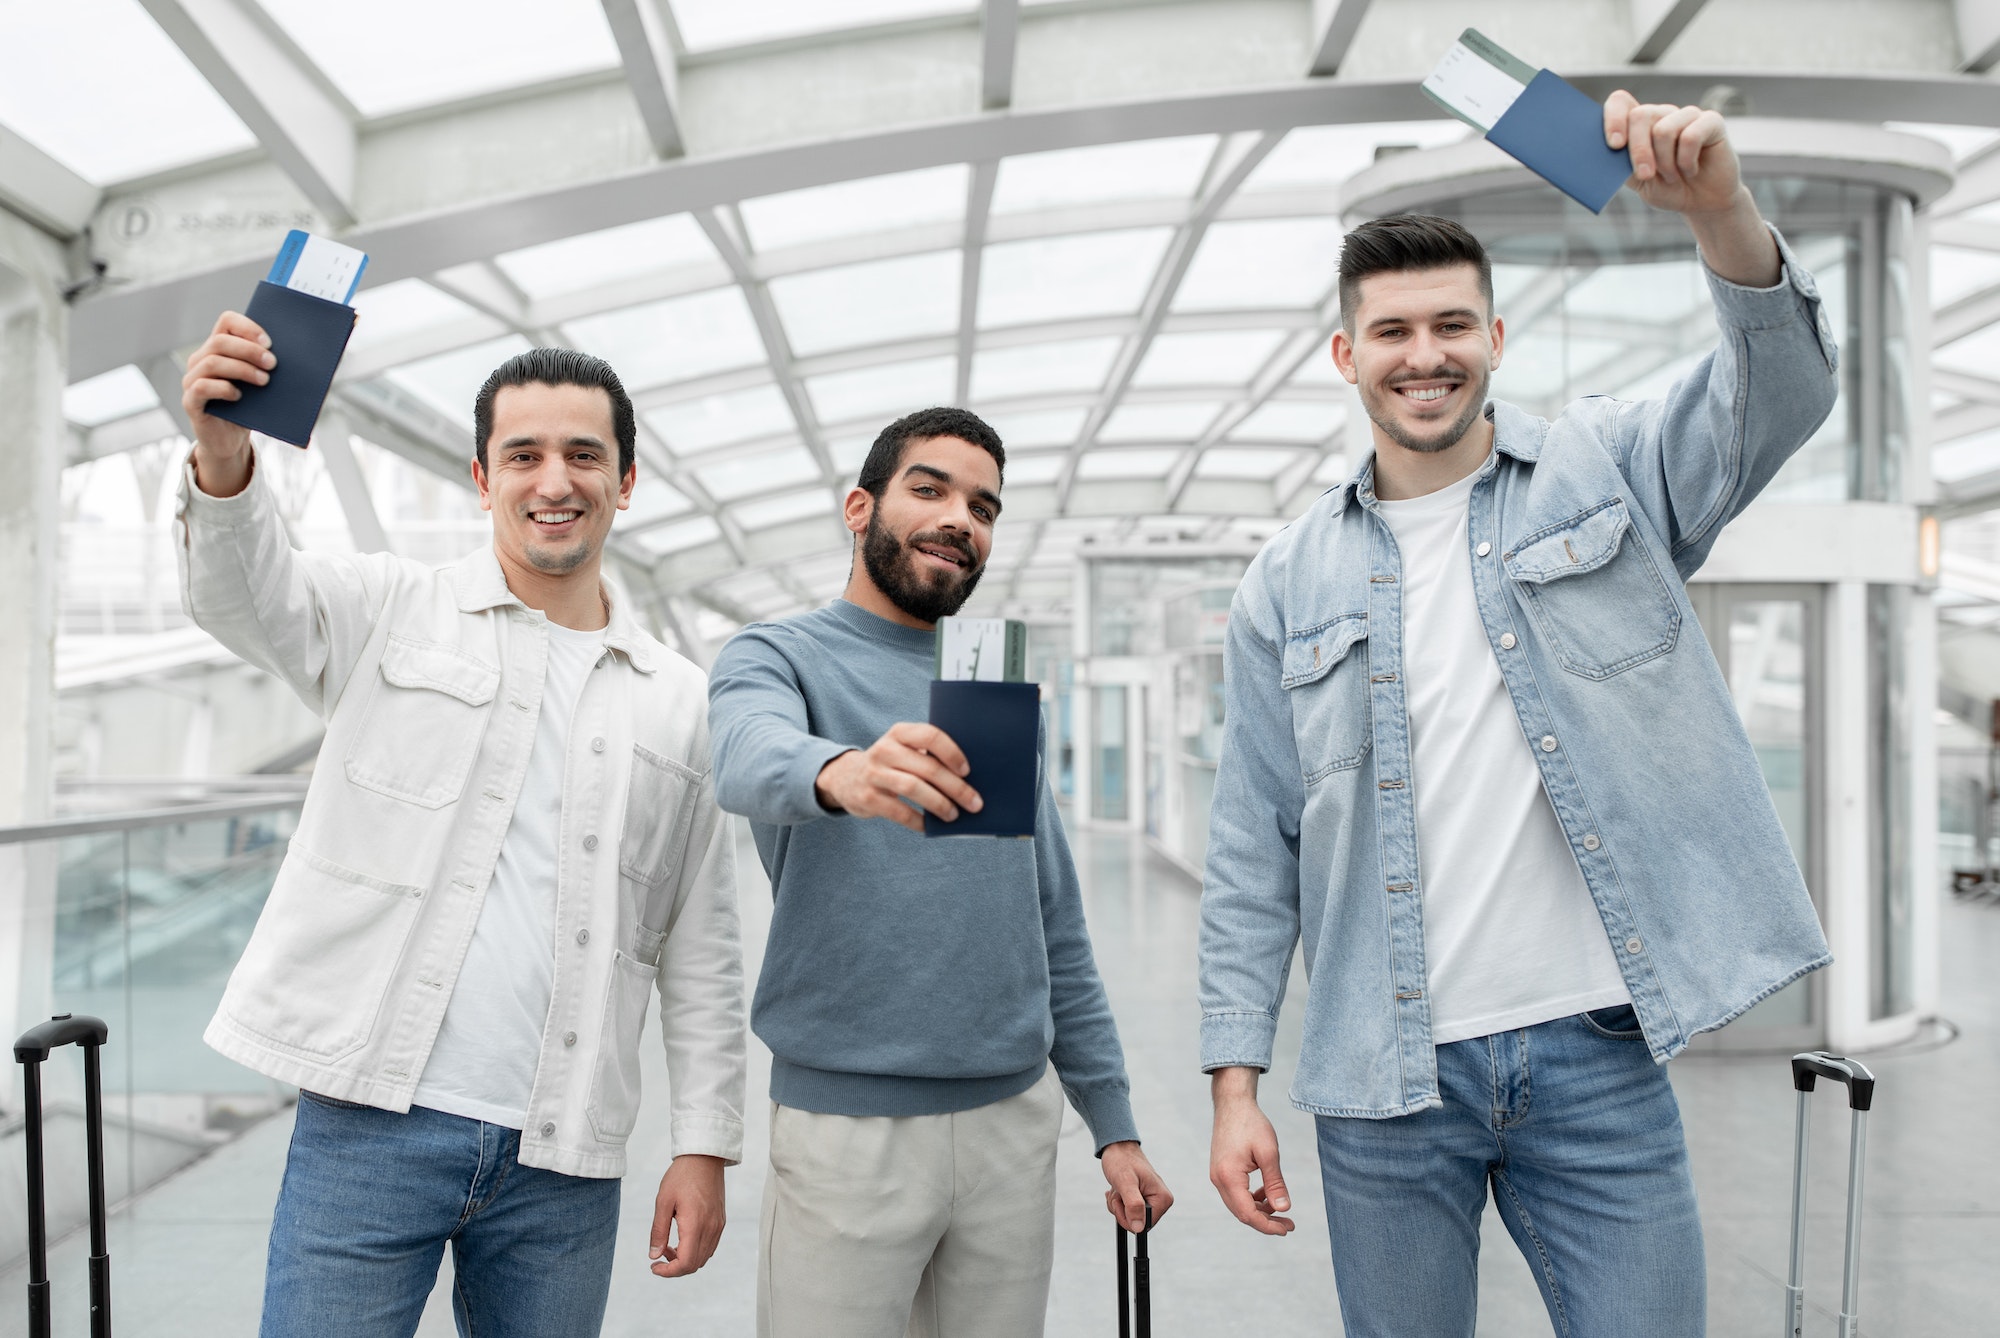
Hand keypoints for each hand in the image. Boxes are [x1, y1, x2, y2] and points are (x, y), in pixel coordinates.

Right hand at [180, 310, 271, 497]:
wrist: (229, 440)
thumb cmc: (247, 408)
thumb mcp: (259, 385)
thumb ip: (269, 368)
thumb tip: (306, 361)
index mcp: (218, 349)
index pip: (227, 321)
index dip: (248, 327)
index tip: (270, 342)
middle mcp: (200, 360)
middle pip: (220, 341)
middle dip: (250, 350)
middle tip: (273, 364)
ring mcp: (192, 379)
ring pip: (212, 362)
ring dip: (242, 369)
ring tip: (264, 381)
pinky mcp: (190, 401)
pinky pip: (201, 387)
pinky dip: (223, 388)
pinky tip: (239, 396)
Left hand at [649, 1154, 725, 1277]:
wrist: (704, 1157)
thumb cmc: (681, 1176)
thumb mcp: (663, 1202)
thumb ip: (658, 1231)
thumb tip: (653, 1255)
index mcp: (695, 1225)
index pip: (686, 1263)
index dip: (668, 1272)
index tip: (653, 1266)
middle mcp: (711, 1228)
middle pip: (695, 1264)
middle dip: (675, 1266)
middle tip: (659, 1252)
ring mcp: (718, 1225)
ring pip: (704, 1257)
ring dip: (686, 1259)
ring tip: (669, 1245)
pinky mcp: (720, 1221)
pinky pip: (710, 1246)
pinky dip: (696, 1250)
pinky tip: (683, 1237)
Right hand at [814, 722, 980, 832]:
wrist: (846, 778)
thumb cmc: (891, 764)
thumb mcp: (903, 749)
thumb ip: (928, 755)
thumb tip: (968, 779)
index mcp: (900, 733)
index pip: (930, 736)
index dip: (952, 753)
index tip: (968, 771)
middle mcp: (885, 749)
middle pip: (927, 768)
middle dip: (956, 788)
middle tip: (974, 802)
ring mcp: (874, 773)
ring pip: (914, 789)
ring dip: (939, 804)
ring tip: (953, 815)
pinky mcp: (867, 797)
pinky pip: (899, 812)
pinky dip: (918, 821)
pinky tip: (929, 826)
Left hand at [1100, 1141, 1172, 1233]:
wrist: (1117, 1147)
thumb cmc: (1122, 1160)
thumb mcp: (1125, 1182)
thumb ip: (1133, 1205)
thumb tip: (1139, 1228)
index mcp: (1163, 1198)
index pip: (1145, 1226)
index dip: (1128, 1218)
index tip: (1120, 1201)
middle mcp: (1161, 1200)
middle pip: (1137, 1223)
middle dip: (1121, 1210)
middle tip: (1119, 1192)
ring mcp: (1152, 1200)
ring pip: (1130, 1218)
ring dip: (1118, 1205)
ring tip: (1118, 1188)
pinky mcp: (1143, 1199)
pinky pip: (1128, 1212)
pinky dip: (1118, 1203)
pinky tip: (1117, 1190)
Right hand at [1209, 1068, 1294, 1235]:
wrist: (1233, 1104)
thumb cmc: (1251, 1124)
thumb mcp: (1269, 1153)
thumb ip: (1275, 1183)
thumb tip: (1284, 1208)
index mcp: (1229, 1177)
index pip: (1248, 1213)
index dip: (1268, 1226)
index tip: (1288, 1228)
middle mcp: (1218, 1180)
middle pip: (1242, 1213)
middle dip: (1266, 1221)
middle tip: (1289, 1224)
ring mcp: (1217, 1176)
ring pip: (1238, 1205)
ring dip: (1260, 1210)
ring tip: (1281, 1208)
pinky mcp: (1221, 1171)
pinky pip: (1236, 1194)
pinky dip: (1252, 1199)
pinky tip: (1267, 1193)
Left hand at [1602, 90, 1741, 216]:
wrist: (1702, 203)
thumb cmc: (1668, 189)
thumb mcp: (1639, 181)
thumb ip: (1623, 164)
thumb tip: (1609, 150)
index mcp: (1639, 125)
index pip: (1619, 101)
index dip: (1613, 118)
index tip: (1614, 145)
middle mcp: (1662, 114)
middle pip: (1639, 115)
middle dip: (1638, 151)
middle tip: (1646, 175)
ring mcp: (1687, 115)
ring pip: (1663, 130)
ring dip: (1665, 163)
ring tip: (1673, 176)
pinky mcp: (1711, 121)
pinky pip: (1690, 136)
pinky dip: (1686, 162)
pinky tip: (1691, 170)